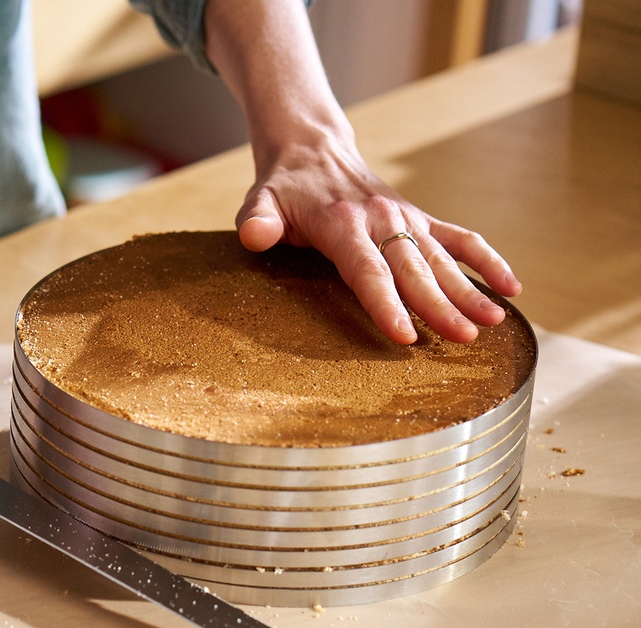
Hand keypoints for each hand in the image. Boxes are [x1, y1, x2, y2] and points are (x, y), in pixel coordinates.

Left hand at [236, 136, 521, 343]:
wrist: (313, 149)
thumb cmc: (283, 190)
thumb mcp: (260, 202)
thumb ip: (257, 220)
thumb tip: (254, 235)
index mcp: (343, 224)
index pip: (367, 270)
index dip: (386, 303)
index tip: (404, 334)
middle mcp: (382, 220)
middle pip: (413, 271)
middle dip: (439, 306)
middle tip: (463, 339)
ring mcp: (406, 218)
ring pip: (442, 259)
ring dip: (469, 291)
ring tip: (494, 323)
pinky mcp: (420, 218)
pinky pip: (460, 239)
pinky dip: (487, 260)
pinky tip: (512, 288)